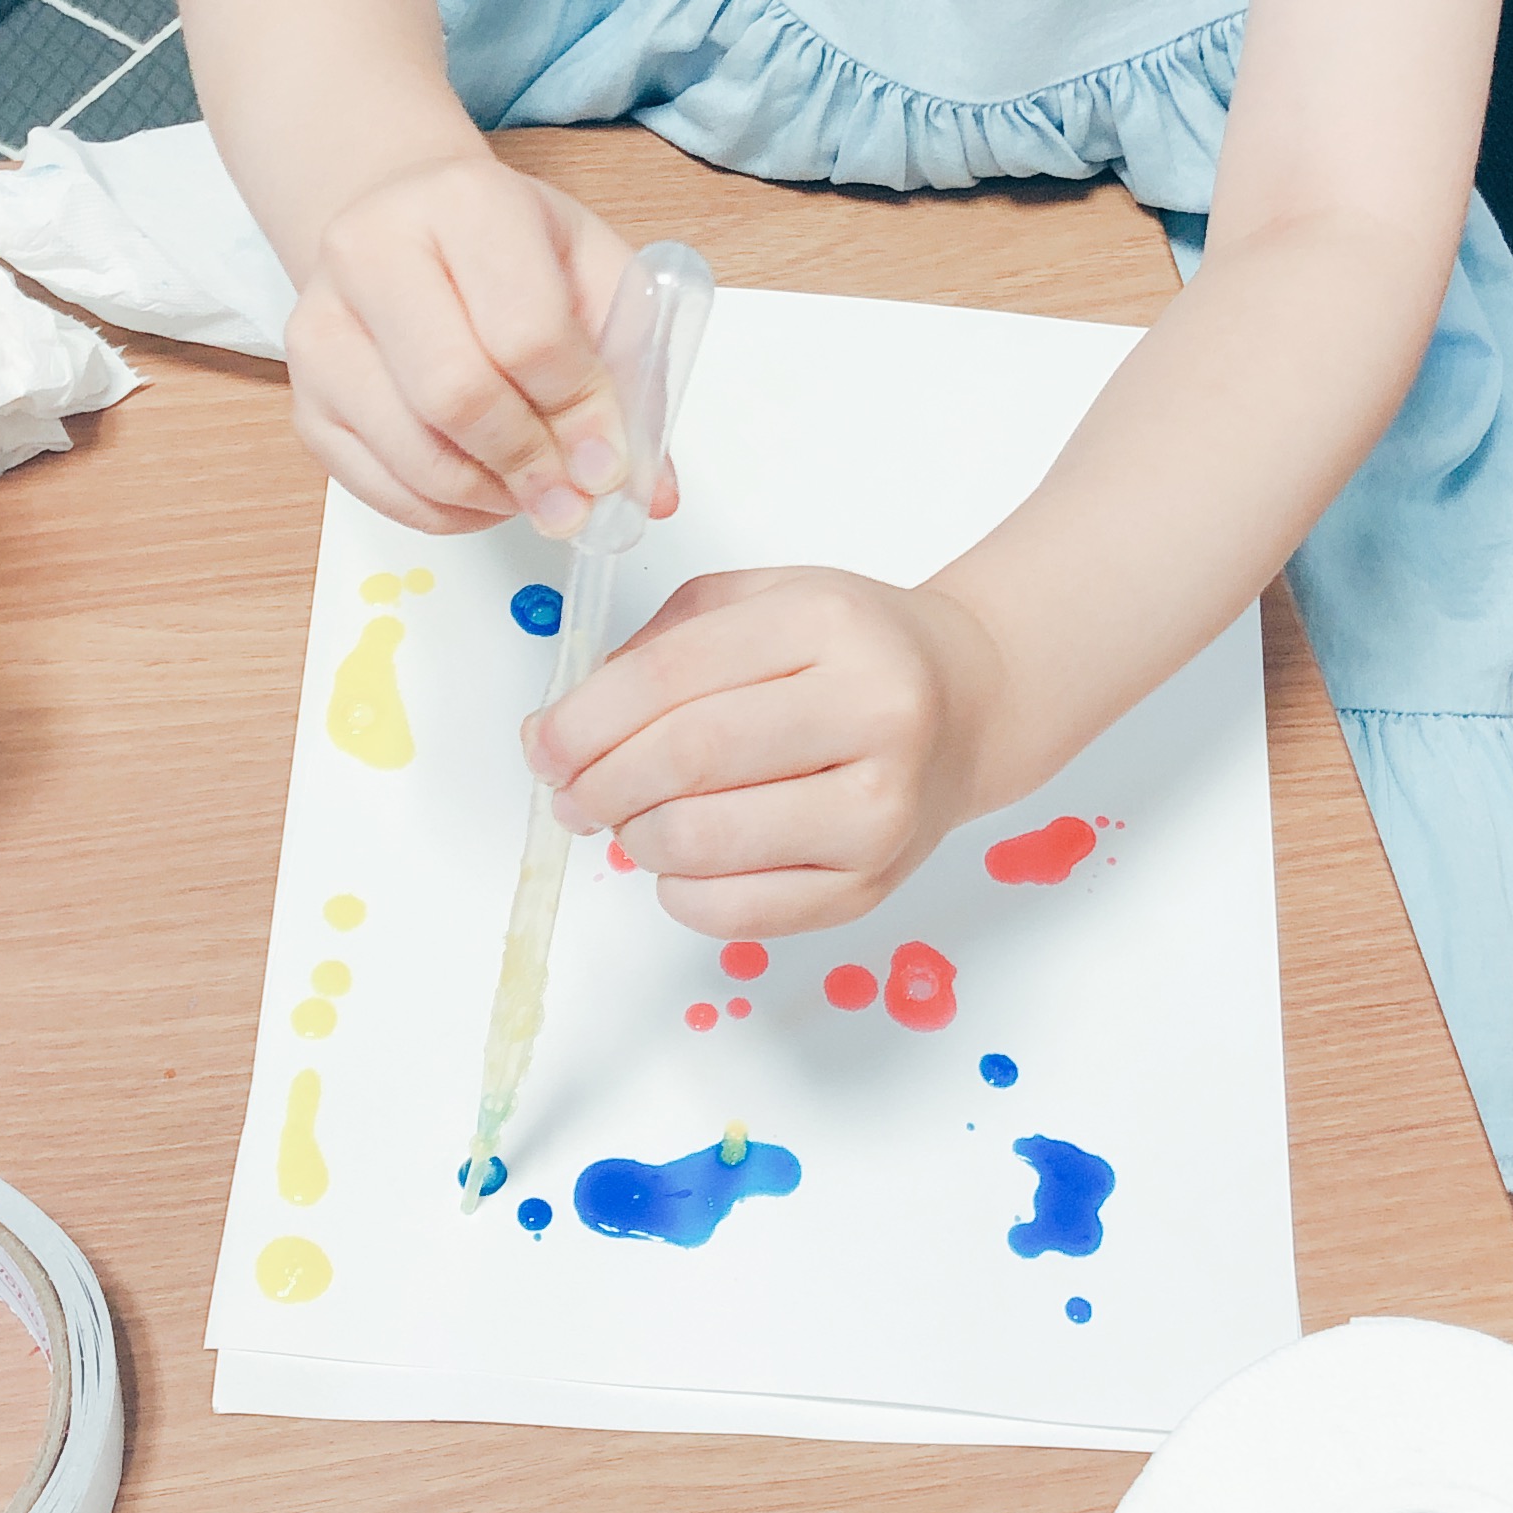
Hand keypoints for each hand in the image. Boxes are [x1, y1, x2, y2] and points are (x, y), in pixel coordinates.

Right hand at [283, 154, 678, 537]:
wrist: (405, 226)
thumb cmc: (509, 249)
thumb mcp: (592, 271)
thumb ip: (633, 370)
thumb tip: (654, 489)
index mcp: (463, 201)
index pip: (526, 332)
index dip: (579, 413)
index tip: (613, 463)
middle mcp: (371, 251)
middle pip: (457, 394)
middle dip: (530, 464)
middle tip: (575, 500)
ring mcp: (320, 326)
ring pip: (411, 450)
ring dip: (490, 496)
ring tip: (536, 493)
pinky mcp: (302, 395)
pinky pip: (373, 486)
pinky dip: (444, 512)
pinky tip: (486, 493)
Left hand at [527, 568, 1004, 937]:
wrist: (969, 704)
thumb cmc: (852, 650)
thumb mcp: (764, 600)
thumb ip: (663, 643)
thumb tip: (564, 725)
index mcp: (830, 624)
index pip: (672, 676)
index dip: (585, 718)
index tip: (542, 740)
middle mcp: (871, 711)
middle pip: (685, 760)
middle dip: (596, 782)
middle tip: (567, 790)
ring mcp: (879, 808)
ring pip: (704, 842)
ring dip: (634, 837)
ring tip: (630, 817)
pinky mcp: (871, 886)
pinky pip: (737, 912)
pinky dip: (679, 892)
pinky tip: (679, 859)